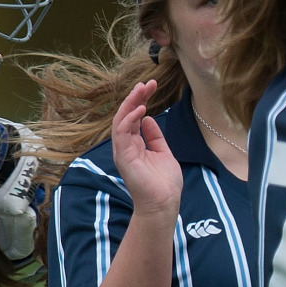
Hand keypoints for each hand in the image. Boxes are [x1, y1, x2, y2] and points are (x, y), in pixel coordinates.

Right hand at [111, 80, 181, 219]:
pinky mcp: (123, 156)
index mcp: (134, 144)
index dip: (141, 100)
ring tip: (143, 89)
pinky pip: (122, 133)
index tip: (151, 86)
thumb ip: (155, 137)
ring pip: (121, 120)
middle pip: (126, 115)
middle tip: (148, 83)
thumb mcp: (163, 152)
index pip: (134, 117)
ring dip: (131, 103)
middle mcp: (125, 145)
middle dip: (136, 97)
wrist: (163, 203)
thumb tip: (148, 118)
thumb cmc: (164, 182)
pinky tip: (141, 109)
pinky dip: (130, 119)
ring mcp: (123, 150)